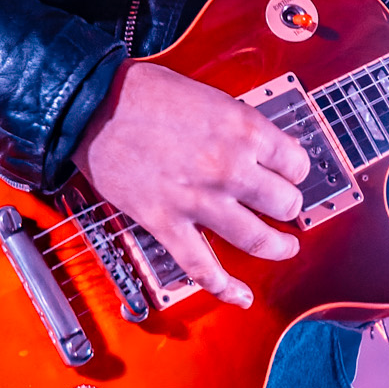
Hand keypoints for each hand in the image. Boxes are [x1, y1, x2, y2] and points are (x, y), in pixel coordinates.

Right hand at [68, 62, 309, 308]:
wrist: (93, 104)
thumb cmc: (145, 92)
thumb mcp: (211, 96)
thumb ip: (241, 127)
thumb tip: (267, 151)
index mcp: (243, 129)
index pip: (296, 163)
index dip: (295, 170)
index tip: (289, 174)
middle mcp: (228, 166)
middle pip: (285, 203)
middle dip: (289, 206)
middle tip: (284, 206)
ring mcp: (198, 199)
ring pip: (257, 238)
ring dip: (277, 246)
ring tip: (285, 247)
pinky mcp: (166, 223)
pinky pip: (203, 267)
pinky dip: (226, 288)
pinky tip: (241, 295)